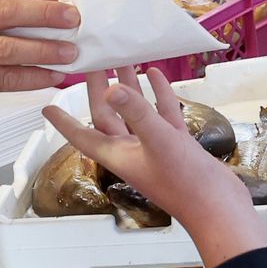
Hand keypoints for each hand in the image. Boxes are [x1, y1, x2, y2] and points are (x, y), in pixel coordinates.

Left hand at [43, 69, 264, 263]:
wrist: (219, 207)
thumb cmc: (186, 182)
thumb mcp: (159, 142)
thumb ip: (137, 113)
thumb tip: (111, 89)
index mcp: (118, 154)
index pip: (82, 135)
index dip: (64, 122)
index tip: (47, 107)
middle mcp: (132, 150)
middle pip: (107, 116)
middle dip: (98, 90)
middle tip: (93, 62)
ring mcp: (155, 147)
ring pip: (136, 111)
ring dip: (129, 88)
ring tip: (123, 60)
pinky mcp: (177, 144)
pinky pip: (163, 114)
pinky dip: (159, 95)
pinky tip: (157, 75)